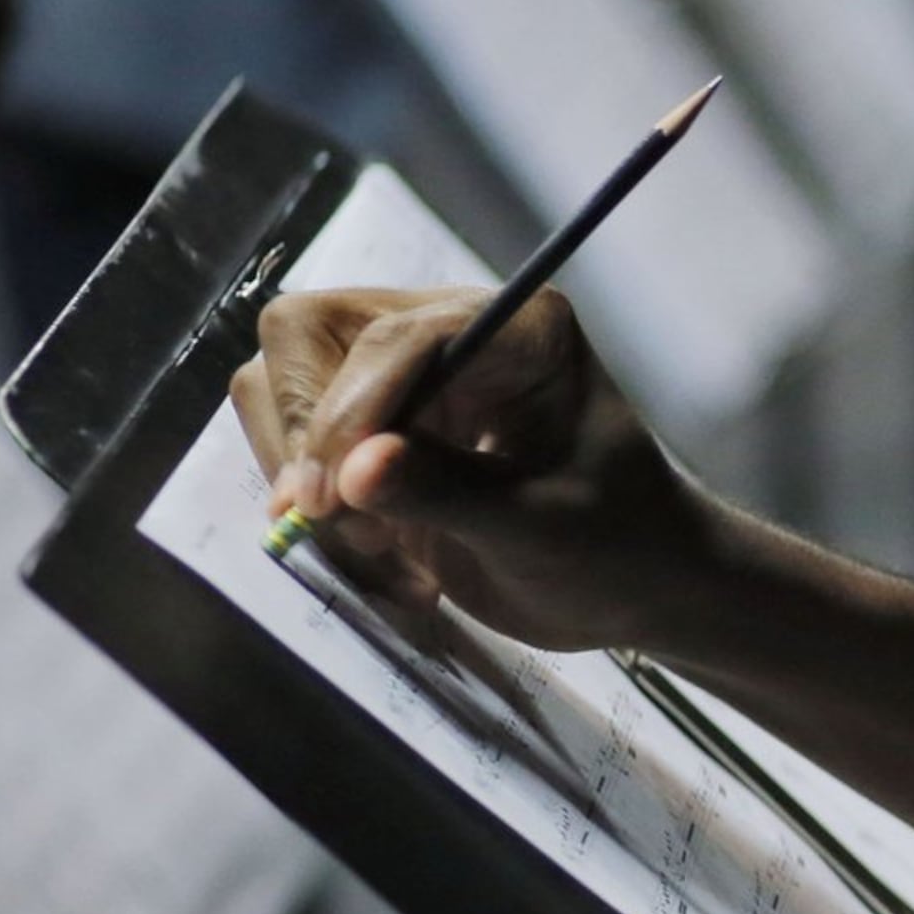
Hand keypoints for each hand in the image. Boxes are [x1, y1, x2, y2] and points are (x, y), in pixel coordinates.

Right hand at [228, 286, 720, 653]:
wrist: (633, 585)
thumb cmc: (617, 548)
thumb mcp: (544, 531)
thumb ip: (448, 496)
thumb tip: (352, 473)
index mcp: (519, 327)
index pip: (394, 336)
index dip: (351, 410)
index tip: (334, 496)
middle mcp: (449, 328)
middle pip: (305, 334)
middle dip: (307, 433)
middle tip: (334, 523)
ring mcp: (402, 373)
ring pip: (279, 386)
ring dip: (306, 479)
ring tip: (385, 553)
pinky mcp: (373, 425)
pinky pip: (293, 445)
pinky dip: (318, 510)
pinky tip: (390, 561)